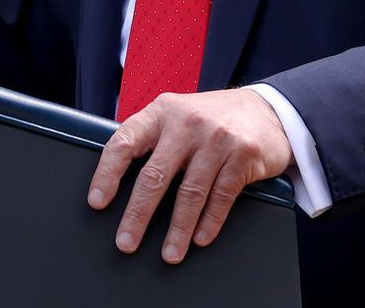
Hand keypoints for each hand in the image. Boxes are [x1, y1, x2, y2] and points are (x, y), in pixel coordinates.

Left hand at [87, 90, 292, 263]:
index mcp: (162, 112)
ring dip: (178, 229)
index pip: (125, 142)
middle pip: (155, 175)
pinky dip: (209, 222)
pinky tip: (200, 238)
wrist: (266, 110)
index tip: (97, 201)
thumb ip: (153, 139)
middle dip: (137, 214)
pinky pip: (221, 196)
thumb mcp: (178, 116)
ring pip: (190, 192)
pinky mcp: (243, 154)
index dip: (107, 173)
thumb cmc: (212, 119)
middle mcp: (187, 122)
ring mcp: (217, 137)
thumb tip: (118, 181)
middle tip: (126, 242)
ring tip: (170, 253)